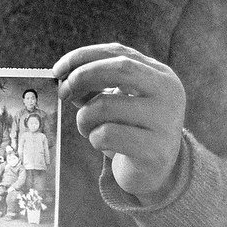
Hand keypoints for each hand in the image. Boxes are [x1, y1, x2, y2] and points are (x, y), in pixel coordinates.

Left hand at [53, 43, 185, 198]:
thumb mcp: (115, 102)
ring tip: (87, 128)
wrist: (156, 173)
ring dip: (84, 117)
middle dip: (83, 76)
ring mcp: (165, 122)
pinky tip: (102, 144)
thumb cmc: (130, 130)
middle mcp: (169, 93)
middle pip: (120, 69)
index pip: (119, 53)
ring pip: (106, 105)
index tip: (57, 69)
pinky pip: (107, 135)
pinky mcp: (155, 150)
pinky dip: (94, 138)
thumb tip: (63, 77)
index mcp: (160, 75)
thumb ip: (93, 87)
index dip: (84, 56)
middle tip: (64, 92)